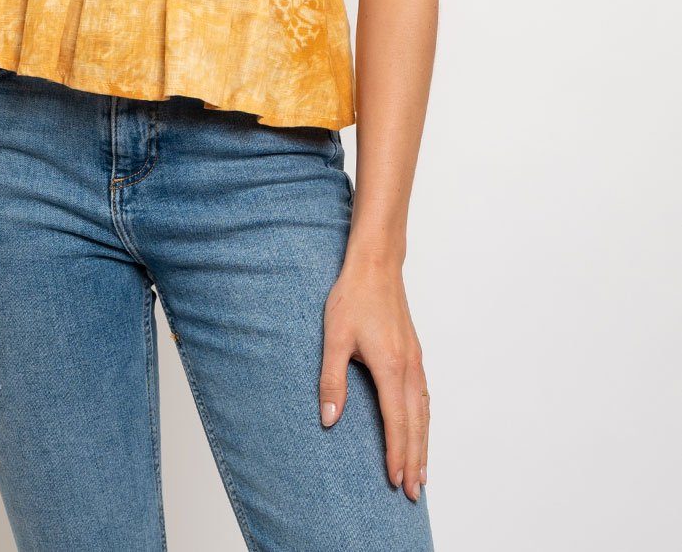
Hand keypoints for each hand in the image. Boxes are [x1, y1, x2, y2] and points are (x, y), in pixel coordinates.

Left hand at [319, 257, 428, 500]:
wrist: (376, 265)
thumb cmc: (353, 297)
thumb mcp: (334, 338)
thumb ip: (332, 380)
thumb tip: (329, 419)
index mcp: (389, 366)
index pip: (396, 421)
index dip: (395, 453)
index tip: (395, 480)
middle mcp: (408, 367)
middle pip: (416, 423)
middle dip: (414, 459)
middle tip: (412, 490)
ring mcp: (415, 359)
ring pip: (424, 411)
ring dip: (423, 443)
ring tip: (422, 471)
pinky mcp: (414, 352)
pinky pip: (424, 395)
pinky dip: (425, 420)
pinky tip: (421, 428)